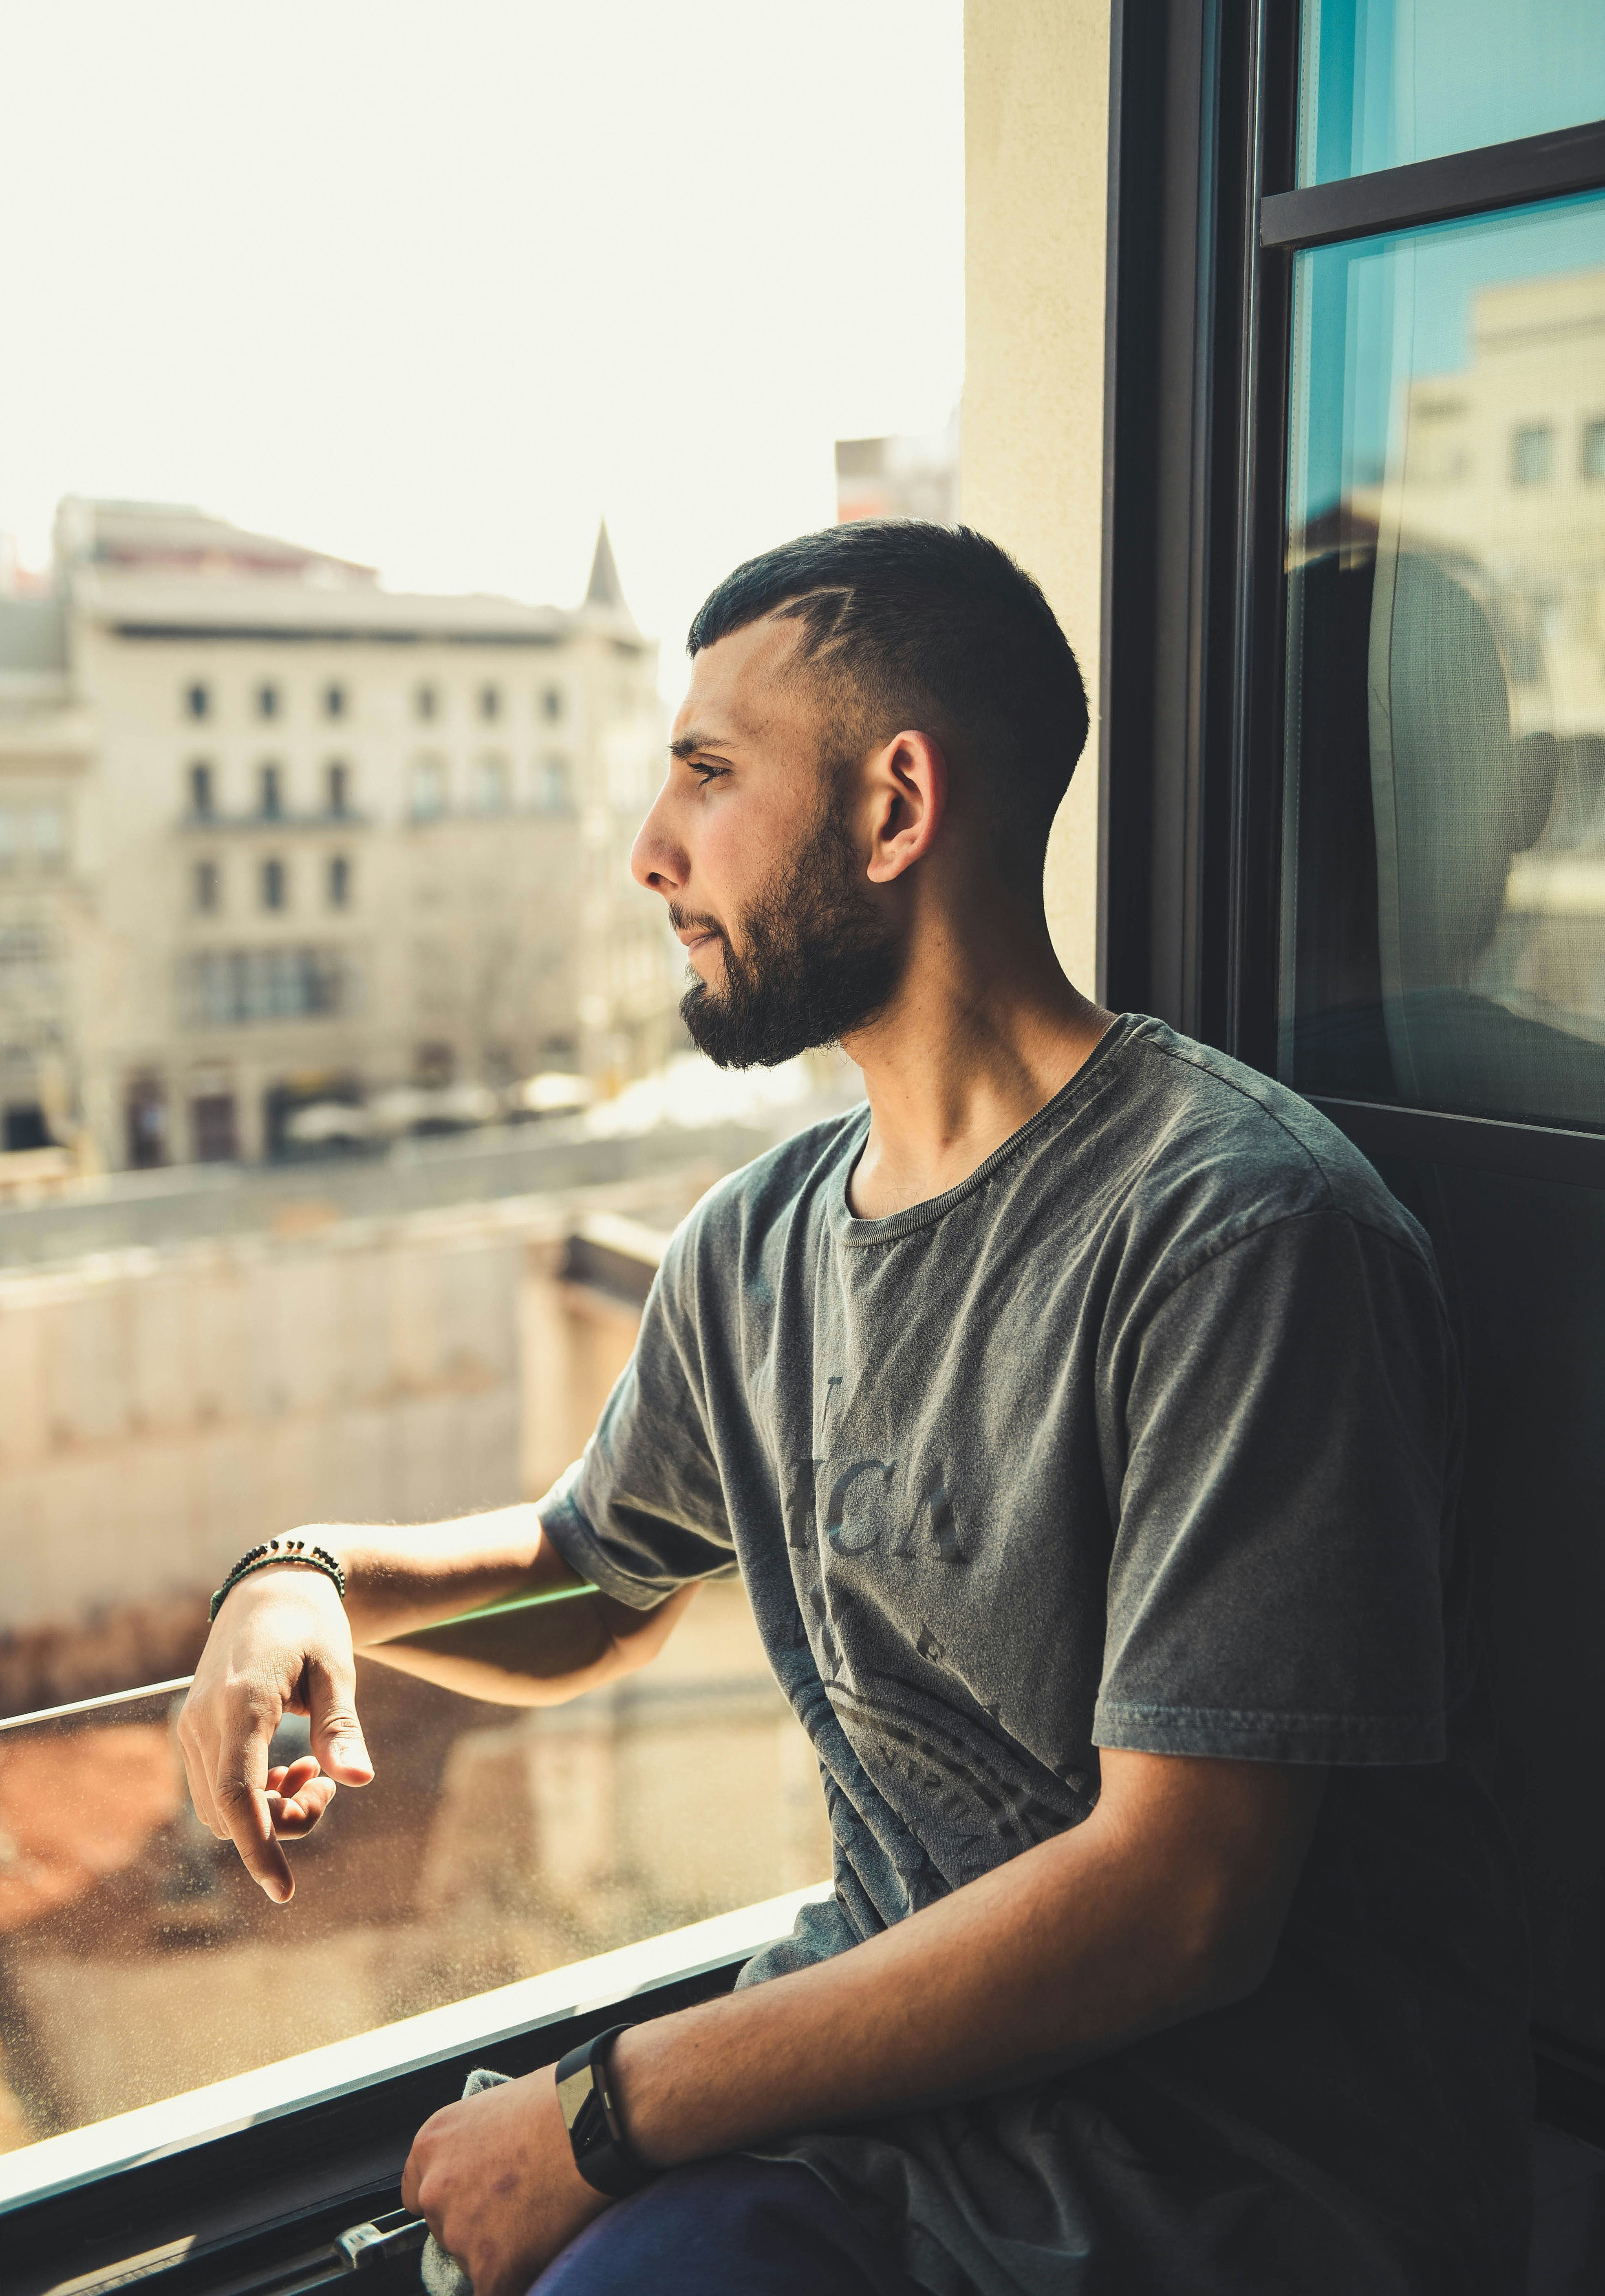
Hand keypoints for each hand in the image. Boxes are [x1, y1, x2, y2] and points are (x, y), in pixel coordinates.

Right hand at [178, 1552, 373, 1901]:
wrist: (273, 1587)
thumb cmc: (313, 1626)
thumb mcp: (337, 1671)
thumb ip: (341, 1728)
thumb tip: (360, 1781)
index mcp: (241, 1704)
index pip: (239, 1796)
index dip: (259, 1850)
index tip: (285, 1892)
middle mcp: (204, 1719)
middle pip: (230, 1811)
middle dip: (281, 1825)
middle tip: (328, 1788)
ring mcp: (192, 1725)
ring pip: (219, 1806)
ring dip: (267, 1810)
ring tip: (313, 1773)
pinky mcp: (194, 1728)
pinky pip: (215, 1785)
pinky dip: (252, 1794)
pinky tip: (289, 1768)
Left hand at [402, 2067, 610, 2295]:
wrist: (596, 2121)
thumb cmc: (561, 2103)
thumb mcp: (497, 2109)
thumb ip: (474, 2148)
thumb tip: (484, 2174)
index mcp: (432, 2143)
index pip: (419, 2195)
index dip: (455, 2200)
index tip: (478, 2202)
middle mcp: (435, 2189)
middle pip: (447, 2228)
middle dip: (480, 2225)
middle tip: (523, 2207)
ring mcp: (460, 2232)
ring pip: (473, 2261)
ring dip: (502, 2252)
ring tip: (543, 2219)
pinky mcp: (490, 2270)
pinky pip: (497, 2290)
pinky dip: (520, 2278)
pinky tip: (545, 2251)